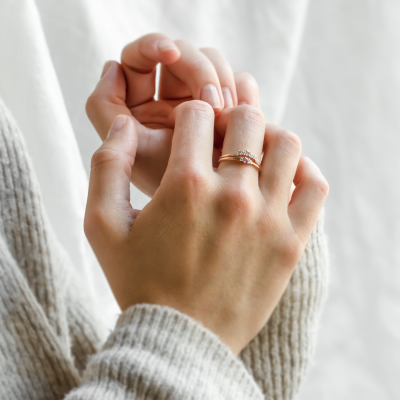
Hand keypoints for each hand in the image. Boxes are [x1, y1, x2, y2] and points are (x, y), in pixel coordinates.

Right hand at [84, 101, 328, 354]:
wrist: (180, 339)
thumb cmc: (138, 282)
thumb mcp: (102, 225)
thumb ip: (107, 166)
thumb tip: (125, 126)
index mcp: (185, 185)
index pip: (198, 113)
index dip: (189, 116)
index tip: (189, 133)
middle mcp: (232, 195)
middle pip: (247, 117)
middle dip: (230, 117)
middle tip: (220, 138)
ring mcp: (268, 218)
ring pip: (286, 143)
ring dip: (268, 138)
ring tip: (252, 155)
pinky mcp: (291, 242)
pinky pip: (314, 185)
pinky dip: (303, 170)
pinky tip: (281, 179)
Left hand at [86, 33, 258, 196]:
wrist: (212, 223)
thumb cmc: (168, 197)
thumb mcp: (130, 152)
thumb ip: (105, 109)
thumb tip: (111, 64)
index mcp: (139, 109)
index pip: (139, 58)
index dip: (152, 46)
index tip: (169, 54)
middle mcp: (168, 102)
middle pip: (181, 55)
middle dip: (199, 70)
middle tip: (213, 103)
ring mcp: (201, 105)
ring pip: (215, 63)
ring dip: (225, 82)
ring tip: (228, 117)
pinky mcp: (232, 112)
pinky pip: (241, 83)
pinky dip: (245, 93)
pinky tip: (244, 114)